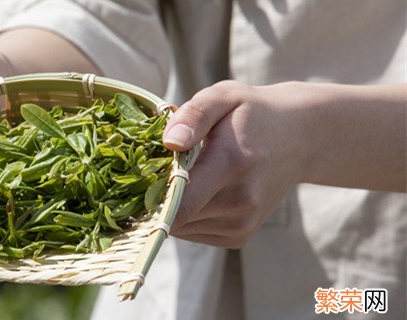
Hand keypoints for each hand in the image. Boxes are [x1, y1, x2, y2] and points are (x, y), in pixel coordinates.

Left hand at [164, 81, 311, 247]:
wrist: (300, 138)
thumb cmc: (252, 113)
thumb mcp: (223, 97)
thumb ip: (193, 115)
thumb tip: (170, 142)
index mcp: (232, 163)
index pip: (180, 202)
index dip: (148, 197)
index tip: (133, 182)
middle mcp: (241, 200)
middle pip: (175, 216)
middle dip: (154, 198)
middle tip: (152, 171)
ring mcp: (242, 223)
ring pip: (180, 228)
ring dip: (170, 208)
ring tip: (181, 177)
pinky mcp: (239, 237)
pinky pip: (193, 233)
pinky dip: (186, 216)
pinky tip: (196, 191)